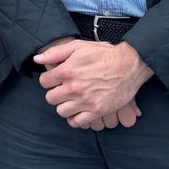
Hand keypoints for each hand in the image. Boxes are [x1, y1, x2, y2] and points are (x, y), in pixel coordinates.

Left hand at [37, 41, 152, 129]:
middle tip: (64, 90)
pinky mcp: (97, 111)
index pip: (44, 82)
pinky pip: (77, 122)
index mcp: (67, 71)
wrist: (130, 64)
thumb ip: (56, 53)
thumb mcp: (78, 46)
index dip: (49, 80)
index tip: (56, 80)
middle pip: (51, 98)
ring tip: (72, 100)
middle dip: (55, 94)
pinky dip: (76, 118)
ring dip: (65, 106)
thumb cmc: (104, 54)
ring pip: (62, 111)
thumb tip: (37, 59)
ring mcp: (86, 101)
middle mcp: (74, 87)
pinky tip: (79, 110)